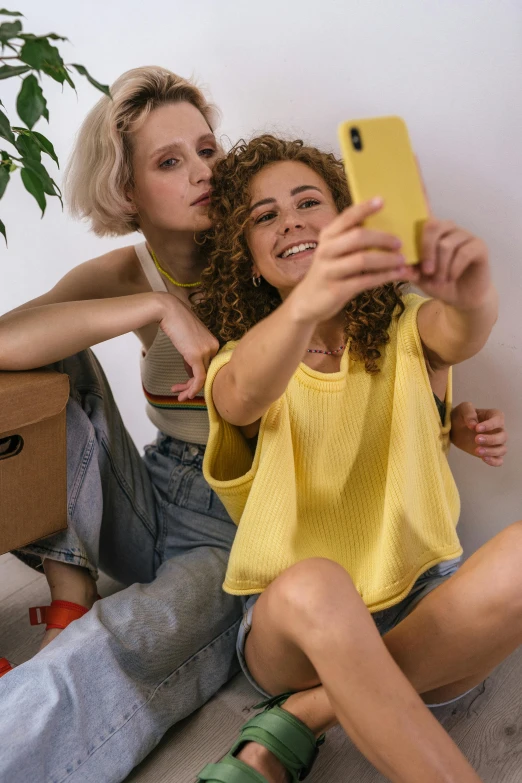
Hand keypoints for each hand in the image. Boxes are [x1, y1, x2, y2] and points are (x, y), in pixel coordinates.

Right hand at [156, 293, 218, 400]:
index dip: (197, 379)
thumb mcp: (187, 341)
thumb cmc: (175, 322)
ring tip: (180, 396)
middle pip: (206, 373)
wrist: (168, 311)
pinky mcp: (197, 355)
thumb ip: (191, 357)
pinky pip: (199, 378)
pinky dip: (193, 389)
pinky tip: (186, 395)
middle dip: (192, 386)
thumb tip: (190, 373)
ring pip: (203, 378)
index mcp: (213, 343)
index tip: (186, 385)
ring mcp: (206, 351)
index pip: (208, 366)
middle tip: (181, 393)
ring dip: (190, 390)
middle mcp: (213, 347)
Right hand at [290, 198, 414, 324]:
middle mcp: (326, 250)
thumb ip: (350, 239)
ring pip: (362, 260)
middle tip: (400, 242)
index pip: (346, 217)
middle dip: (382, 238)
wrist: (308, 301)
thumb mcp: (334, 252)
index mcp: (327, 236)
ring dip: (386, 259)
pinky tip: (397, 275)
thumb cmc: (329, 272)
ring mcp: (330, 270)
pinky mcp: (337, 290)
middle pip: (358, 237)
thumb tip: (385, 227)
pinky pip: (365, 281)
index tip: (382, 201)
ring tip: (402, 260)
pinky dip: (384, 277)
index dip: (364, 208)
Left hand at [410, 219, 493, 310]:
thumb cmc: (440, 284)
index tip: (405, 242)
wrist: (463, 298)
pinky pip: (464, 252)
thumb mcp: (420, 279)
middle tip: (426, 272)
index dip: (413, 225)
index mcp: (432, 232)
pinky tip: (452, 277)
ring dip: (441, 267)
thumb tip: (398, 267)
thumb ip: (410, 271)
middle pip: (433, 226)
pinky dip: (454, 268)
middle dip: (426, 251)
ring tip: (440, 281)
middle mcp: (448, 228)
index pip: (421, 219)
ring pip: (446, 244)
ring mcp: (464, 235)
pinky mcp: (479, 245)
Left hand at [450, 402, 507, 465]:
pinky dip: (494, 461)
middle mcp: (498, 429)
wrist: (453, 428)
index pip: (498, 421)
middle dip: (491, 439)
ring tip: (477, 451)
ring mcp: (495, 443)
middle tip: (476, 439)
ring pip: (502, 449)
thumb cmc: (460, 415)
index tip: (477, 428)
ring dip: (491, 451)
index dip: (490, 425)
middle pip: (503, 437)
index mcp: (494, 416)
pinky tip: (483, 459)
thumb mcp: (463, 409)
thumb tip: (474, 425)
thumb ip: (469, 413)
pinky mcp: (490, 453)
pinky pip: (498, 460)